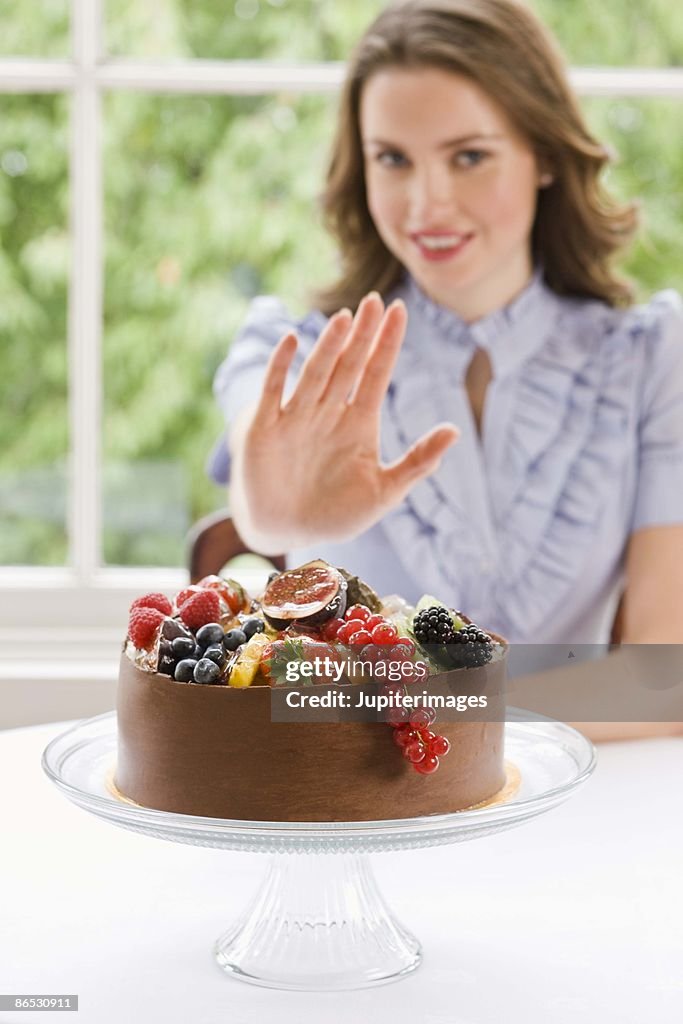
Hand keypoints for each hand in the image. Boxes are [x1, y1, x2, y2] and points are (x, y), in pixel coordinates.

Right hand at [230, 292, 458, 553]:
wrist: (286, 532)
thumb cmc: (336, 514)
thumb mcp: (384, 491)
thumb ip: (418, 462)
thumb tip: (455, 430)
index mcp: (359, 424)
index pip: (376, 374)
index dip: (387, 344)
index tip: (400, 311)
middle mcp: (329, 413)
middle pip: (348, 365)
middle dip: (362, 335)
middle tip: (375, 301)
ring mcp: (297, 417)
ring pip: (316, 373)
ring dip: (329, 346)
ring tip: (344, 318)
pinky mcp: (266, 428)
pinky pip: (274, 391)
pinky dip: (281, 367)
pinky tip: (291, 340)